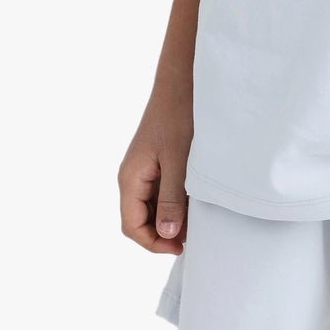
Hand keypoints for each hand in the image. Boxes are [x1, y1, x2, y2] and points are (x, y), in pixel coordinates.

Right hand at [118, 87, 193, 252]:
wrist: (182, 82)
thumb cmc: (179, 116)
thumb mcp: (178, 161)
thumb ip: (172, 198)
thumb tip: (168, 234)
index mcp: (130, 178)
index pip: (132, 226)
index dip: (154, 243)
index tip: (182, 247)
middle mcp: (133, 177)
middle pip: (141, 220)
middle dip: (164, 233)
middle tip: (195, 235)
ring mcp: (145, 171)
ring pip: (153, 208)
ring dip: (172, 217)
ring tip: (199, 218)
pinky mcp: (158, 163)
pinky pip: (162, 192)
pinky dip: (177, 202)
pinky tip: (198, 201)